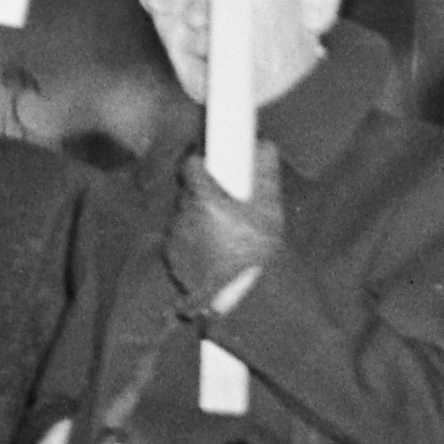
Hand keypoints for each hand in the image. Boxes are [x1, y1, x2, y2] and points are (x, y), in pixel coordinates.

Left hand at [163, 150, 287, 310]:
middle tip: (230, 207)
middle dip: (206, 194)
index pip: (191, 166)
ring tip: (227, 235)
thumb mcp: (271, 212)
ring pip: (185, 215)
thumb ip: (266, 176)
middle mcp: (184, 215)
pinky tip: (216, 253)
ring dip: (201, 218)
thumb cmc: (257, 253)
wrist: (242, 298)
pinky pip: (182, 238)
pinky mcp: (172, 256)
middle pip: (190, 192)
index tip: (212, 166)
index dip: (202, 164)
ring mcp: (176, 236)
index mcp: (205, 199)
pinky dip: (195, 241)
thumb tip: (265, 146)